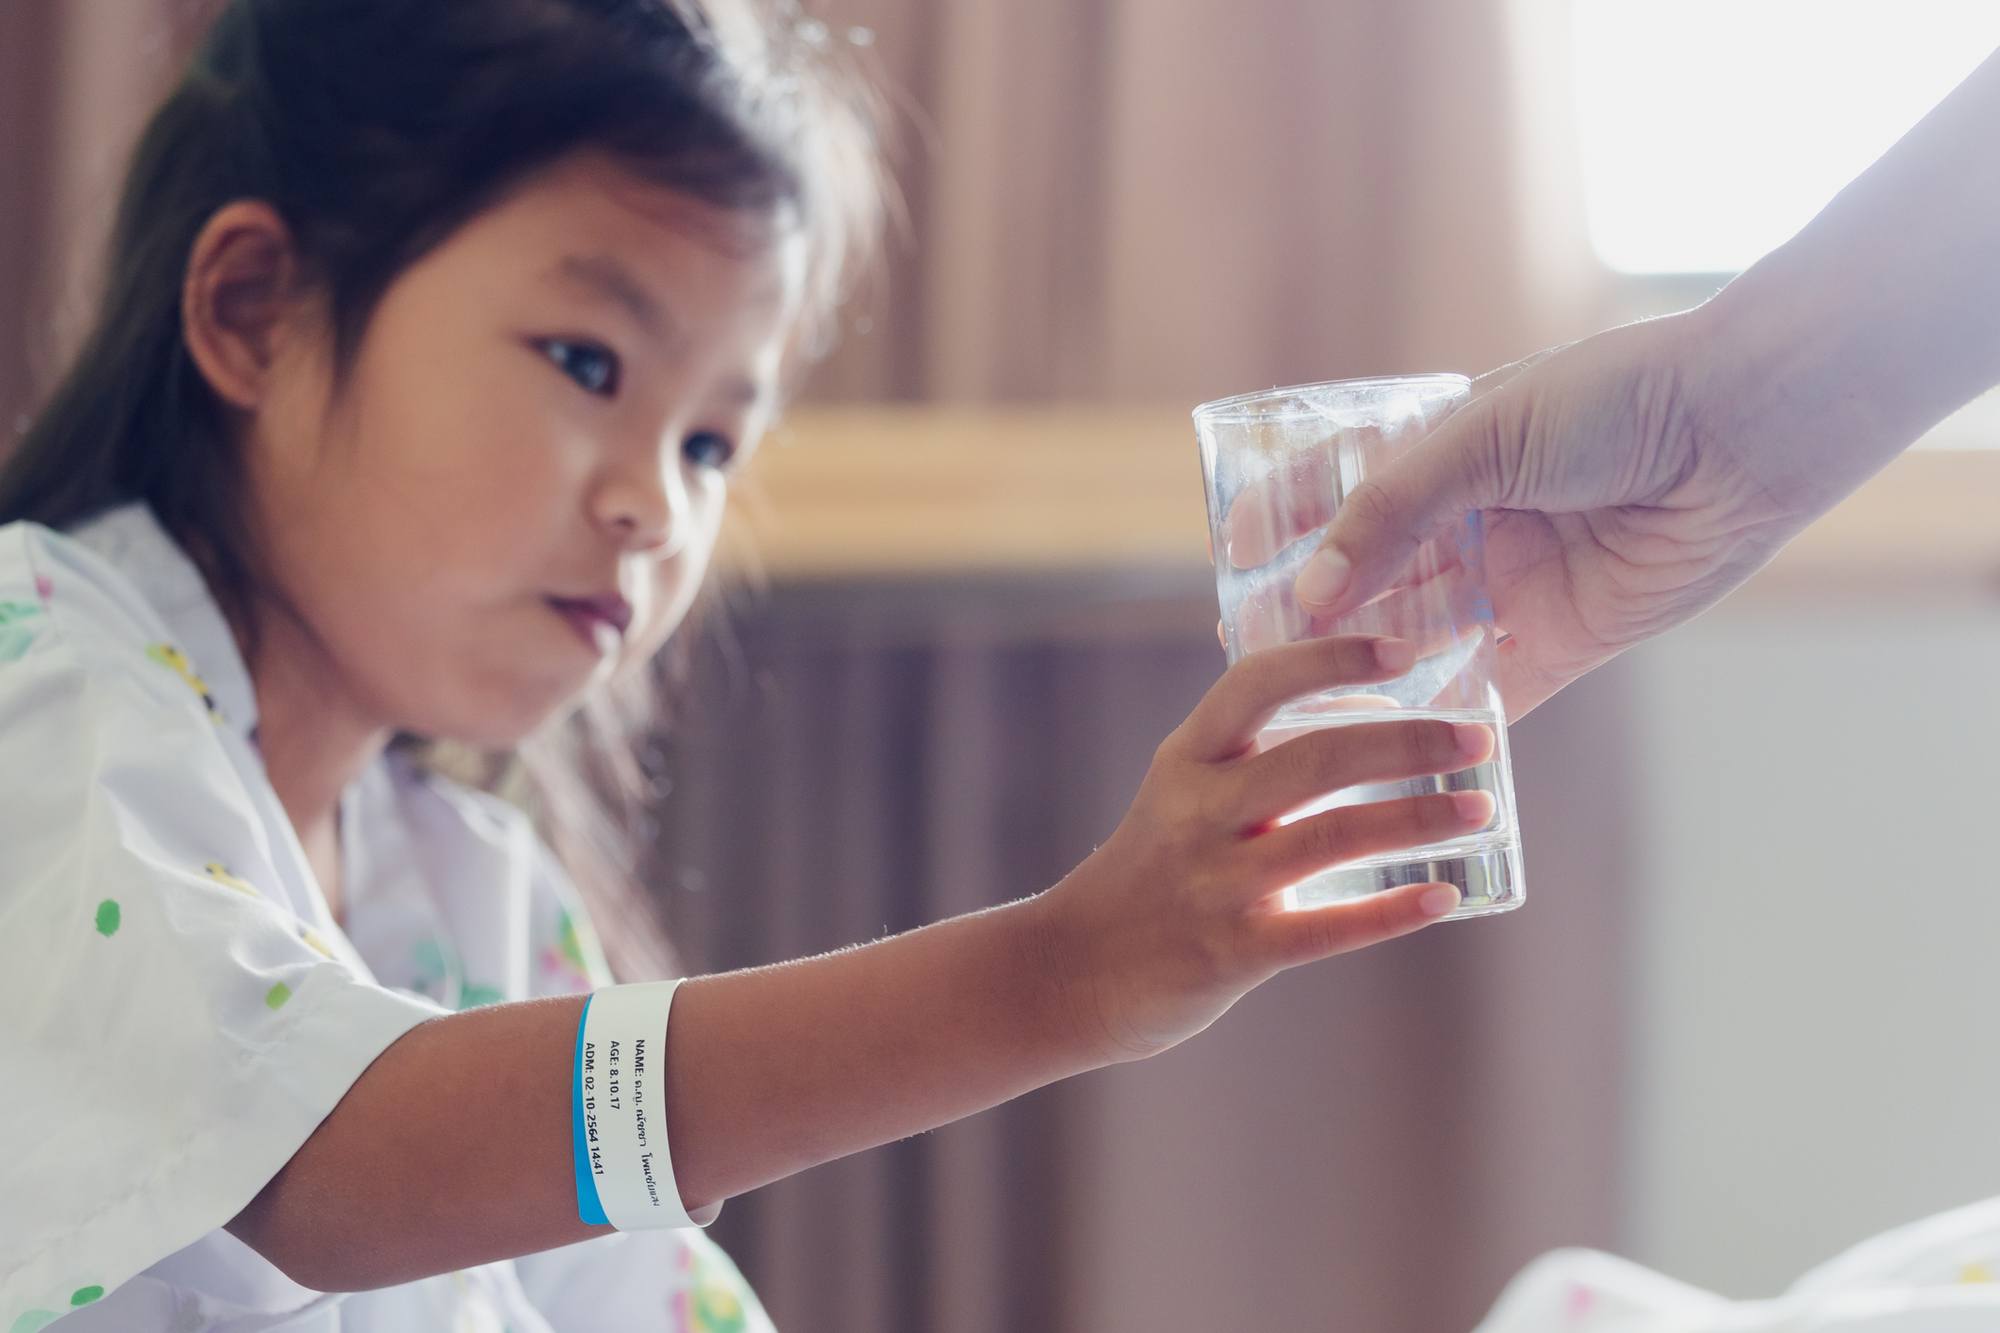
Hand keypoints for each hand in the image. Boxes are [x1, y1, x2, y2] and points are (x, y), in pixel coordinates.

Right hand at [1034, 633, 1496, 1061]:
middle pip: (1316, 758)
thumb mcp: (1177, 794)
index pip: (1256, 684)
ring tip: (1480, 809)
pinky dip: (1392, 912)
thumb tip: (1350, 710)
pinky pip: (1326, 928)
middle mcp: (1197, 811)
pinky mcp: (1231, 952)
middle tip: (1476, 740)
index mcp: (1186, 760)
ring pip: (1333, 837)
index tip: (1401, 651)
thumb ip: (1245, 757)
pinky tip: (1444, 897)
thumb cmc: (1146, 875)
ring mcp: (1215, 883)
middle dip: (1408, 744)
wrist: (1070, 972)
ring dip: (1419, 820)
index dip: (1331, 659)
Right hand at [1285, 307, 1826, 716]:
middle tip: (1251, 649)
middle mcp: (1474, 523)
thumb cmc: (1610, 403)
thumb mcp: (1479, 438)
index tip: (1233, 558)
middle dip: (1314, 614)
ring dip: (1366, 673)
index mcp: (1448, 453)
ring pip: (1419, 642)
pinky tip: (1387, 747)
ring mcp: (1514, 585)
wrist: (1733, 434)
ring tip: (1299, 707)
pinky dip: (1445, 722)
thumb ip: (1391, 514)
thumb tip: (1312, 593)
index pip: (1345, 494)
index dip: (1287, 526)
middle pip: (1374, 580)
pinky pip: (1490, 694)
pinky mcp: (1562, 642)